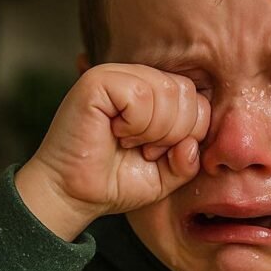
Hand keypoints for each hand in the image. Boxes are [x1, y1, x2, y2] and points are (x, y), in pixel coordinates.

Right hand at [15, 64, 209, 239]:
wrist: (73, 195)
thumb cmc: (114, 183)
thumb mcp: (165, 177)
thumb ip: (188, 161)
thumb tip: (192, 143)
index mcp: (154, 94)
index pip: (197, 99)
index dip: (188, 134)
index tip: (157, 154)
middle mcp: (135, 78)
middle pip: (186, 92)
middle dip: (174, 133)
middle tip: (144, 150)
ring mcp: (116, 75)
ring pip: (167, 91)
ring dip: (154, 130)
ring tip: (129, 143)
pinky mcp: (97, 81)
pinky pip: (141, 94)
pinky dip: (135, 124)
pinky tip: (115, 133)